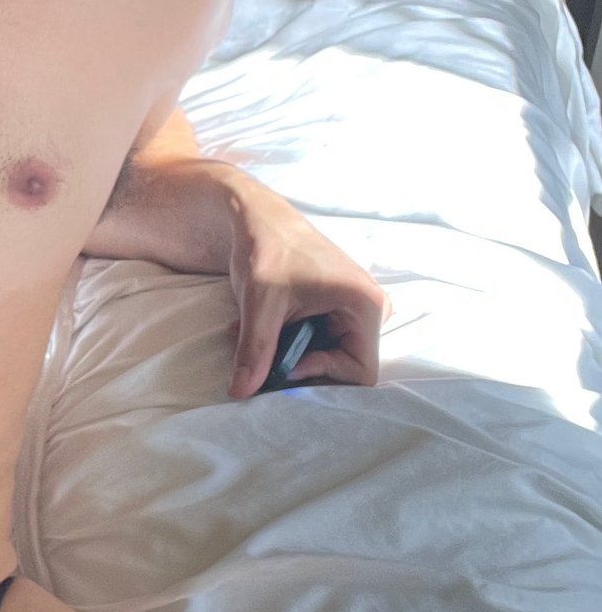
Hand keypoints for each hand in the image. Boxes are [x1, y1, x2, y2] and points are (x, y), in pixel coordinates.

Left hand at [226, 190, 391, 397]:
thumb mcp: (260, 305)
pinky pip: (323, 341)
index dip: (322, 375)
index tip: (283, 364)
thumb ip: (255, 352)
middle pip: (346, 366)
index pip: (361, 372)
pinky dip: (292, 342)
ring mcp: (356, 309)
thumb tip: (241, 394)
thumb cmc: (267, 250)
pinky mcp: (340, 309)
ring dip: (293, 355)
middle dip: (304, 367)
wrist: (258, 218)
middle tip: (266, 357)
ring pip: (330, 355)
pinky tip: (265, 327)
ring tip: (258, 336)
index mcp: (366, 305)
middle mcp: (370, 309)